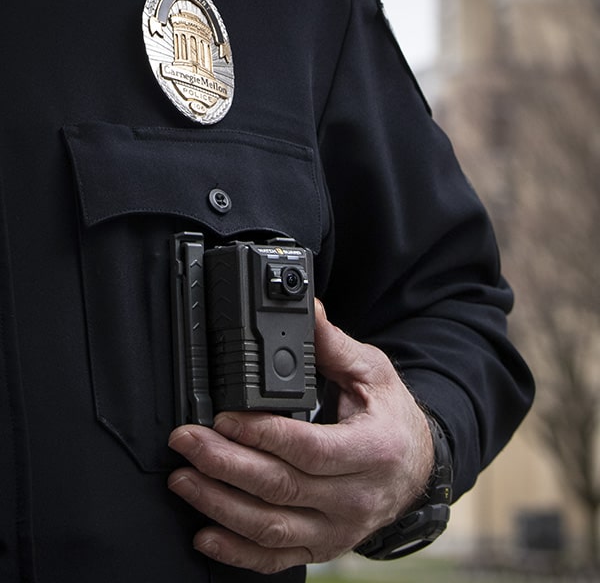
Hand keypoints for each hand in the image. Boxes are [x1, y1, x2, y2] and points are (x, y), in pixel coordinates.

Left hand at [167, 300, 433, 573]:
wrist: (415, 465)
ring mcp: (340, 528)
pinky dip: (238, 551)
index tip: (223, 418)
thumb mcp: (373, 373)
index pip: (309, 449)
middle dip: (225, 465)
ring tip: (184, 479)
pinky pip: (278, 558)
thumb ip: (333, 344)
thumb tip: (308, 308)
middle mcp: (357, 497)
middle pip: (281, 487)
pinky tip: (206, 535)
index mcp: (373, 450)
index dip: (261, 435)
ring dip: (220, 505)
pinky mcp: (324, 545)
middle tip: (187, 442)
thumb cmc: (391, 417)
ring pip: (272, 527)